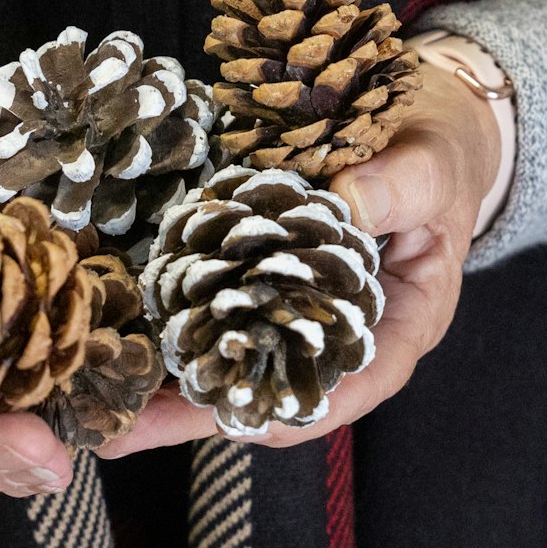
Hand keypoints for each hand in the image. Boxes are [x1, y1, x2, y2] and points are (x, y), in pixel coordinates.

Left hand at [98, 63, 501, 456]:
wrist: (422, 117)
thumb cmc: (440, 148)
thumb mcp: (434, 162)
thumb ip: (402, 184)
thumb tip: (347, 202)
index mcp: (405, 322)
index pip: (357, 385)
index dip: (302, 409)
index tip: (244, 425)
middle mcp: (347, 329)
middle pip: (278, 387)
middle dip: (206, 412)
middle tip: (129, 429)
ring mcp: (301, 306)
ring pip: (240, 357)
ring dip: (177, 379)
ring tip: (106, 402)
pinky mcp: (265, 276)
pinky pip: (221, 307)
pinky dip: (178, 320)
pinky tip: (123, 330)